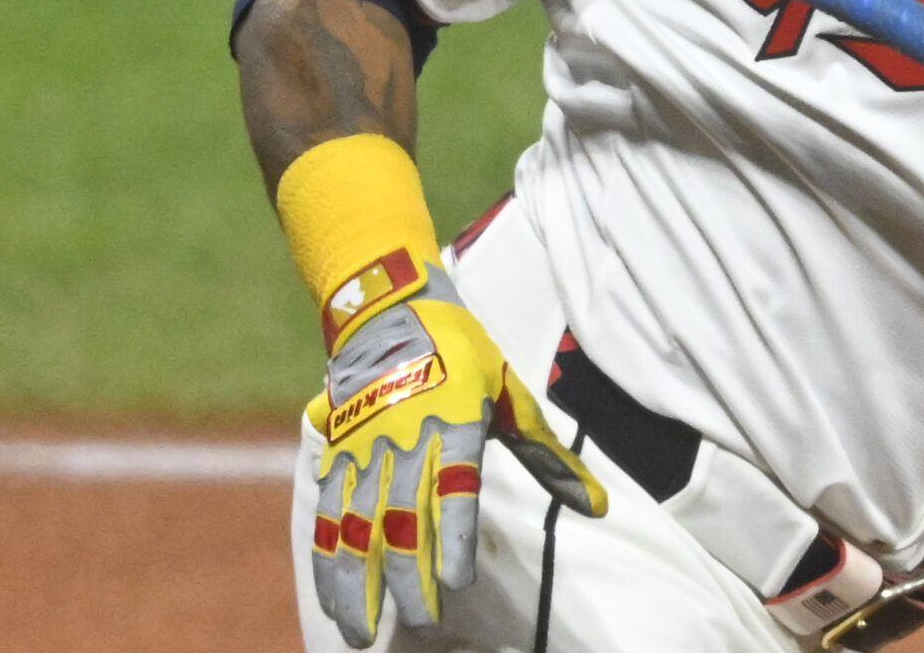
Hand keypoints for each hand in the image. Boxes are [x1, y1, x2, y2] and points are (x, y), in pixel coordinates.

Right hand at [306, 274, 606, 647]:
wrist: (388, 304)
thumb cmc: (462, 352)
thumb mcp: (512, 395)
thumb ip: (549, 458)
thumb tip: (596, 506)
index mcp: (455, 425)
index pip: (452, 491)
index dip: (449, 539)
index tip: (455, 584)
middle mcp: (405, 439)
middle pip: (400, 519)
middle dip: (407, 578)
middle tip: (419, 622)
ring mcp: (364, 447)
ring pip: (356, 525)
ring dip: (359, 583)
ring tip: (365, 632)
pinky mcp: (337, 451)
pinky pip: (328, 512)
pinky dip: (328, 559)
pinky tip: (334, 599)